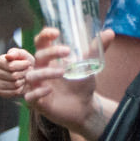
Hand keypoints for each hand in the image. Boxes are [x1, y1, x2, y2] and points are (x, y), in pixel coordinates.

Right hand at [0, 46, 33, 99]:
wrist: (28, 75)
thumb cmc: (25, 63)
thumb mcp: (23, 55)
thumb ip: (17, 53)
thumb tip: (8, 56)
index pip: (11, 66)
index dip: (23, 66)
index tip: (28, 64)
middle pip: (13, 76)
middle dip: (24, 74)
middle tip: (26, 71)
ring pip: (15, 84)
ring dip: (23, 81)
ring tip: (23, 77)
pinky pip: (14, 92)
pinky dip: (21, 89)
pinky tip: (20, 85)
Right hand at [24, 26, 116, 140]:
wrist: (84, 108)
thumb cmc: (81, 85)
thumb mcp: (88, 66)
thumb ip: (96, 49)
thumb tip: (109, 32)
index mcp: (49, 60)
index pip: (40, 44)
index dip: (44, 36)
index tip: (56, 32)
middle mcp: (40, 71)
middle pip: (37, 56)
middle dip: (50, 52)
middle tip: (67, 51)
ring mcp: (36, 86)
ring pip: (31, 76)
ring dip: (45, 72)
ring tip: (63, 73)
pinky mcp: (37, 102)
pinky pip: (29, 96)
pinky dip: (38, 92)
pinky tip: (49, 90)